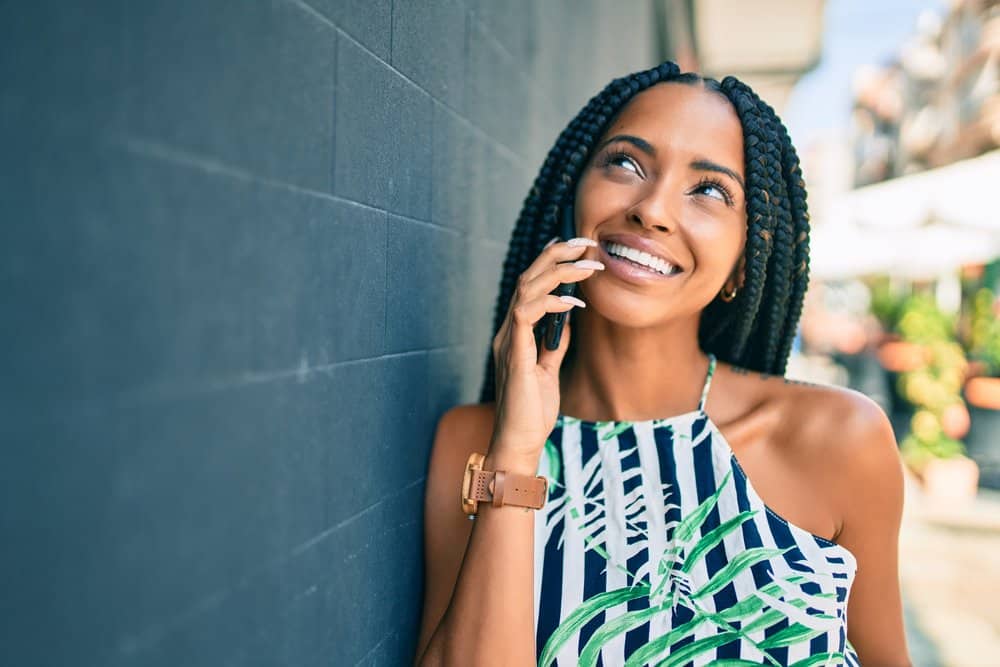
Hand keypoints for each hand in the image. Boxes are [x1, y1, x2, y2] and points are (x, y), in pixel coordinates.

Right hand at [488, 236, 602, 466]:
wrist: (520, 442)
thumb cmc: (532, 411)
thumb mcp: (548, 371)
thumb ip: (553, 344)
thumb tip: (567, 320)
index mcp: (516, 333)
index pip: (530, 285)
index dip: (550, 261)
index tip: (575, 246)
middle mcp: (509, 331)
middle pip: (527, 277)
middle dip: (556, 254)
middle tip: (585, 241)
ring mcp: (509, 341)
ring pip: (527, 288)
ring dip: (559, 272)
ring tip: (588, 265)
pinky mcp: (515, 354)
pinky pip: (527, 313)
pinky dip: (550, 301)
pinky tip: (572, 302)